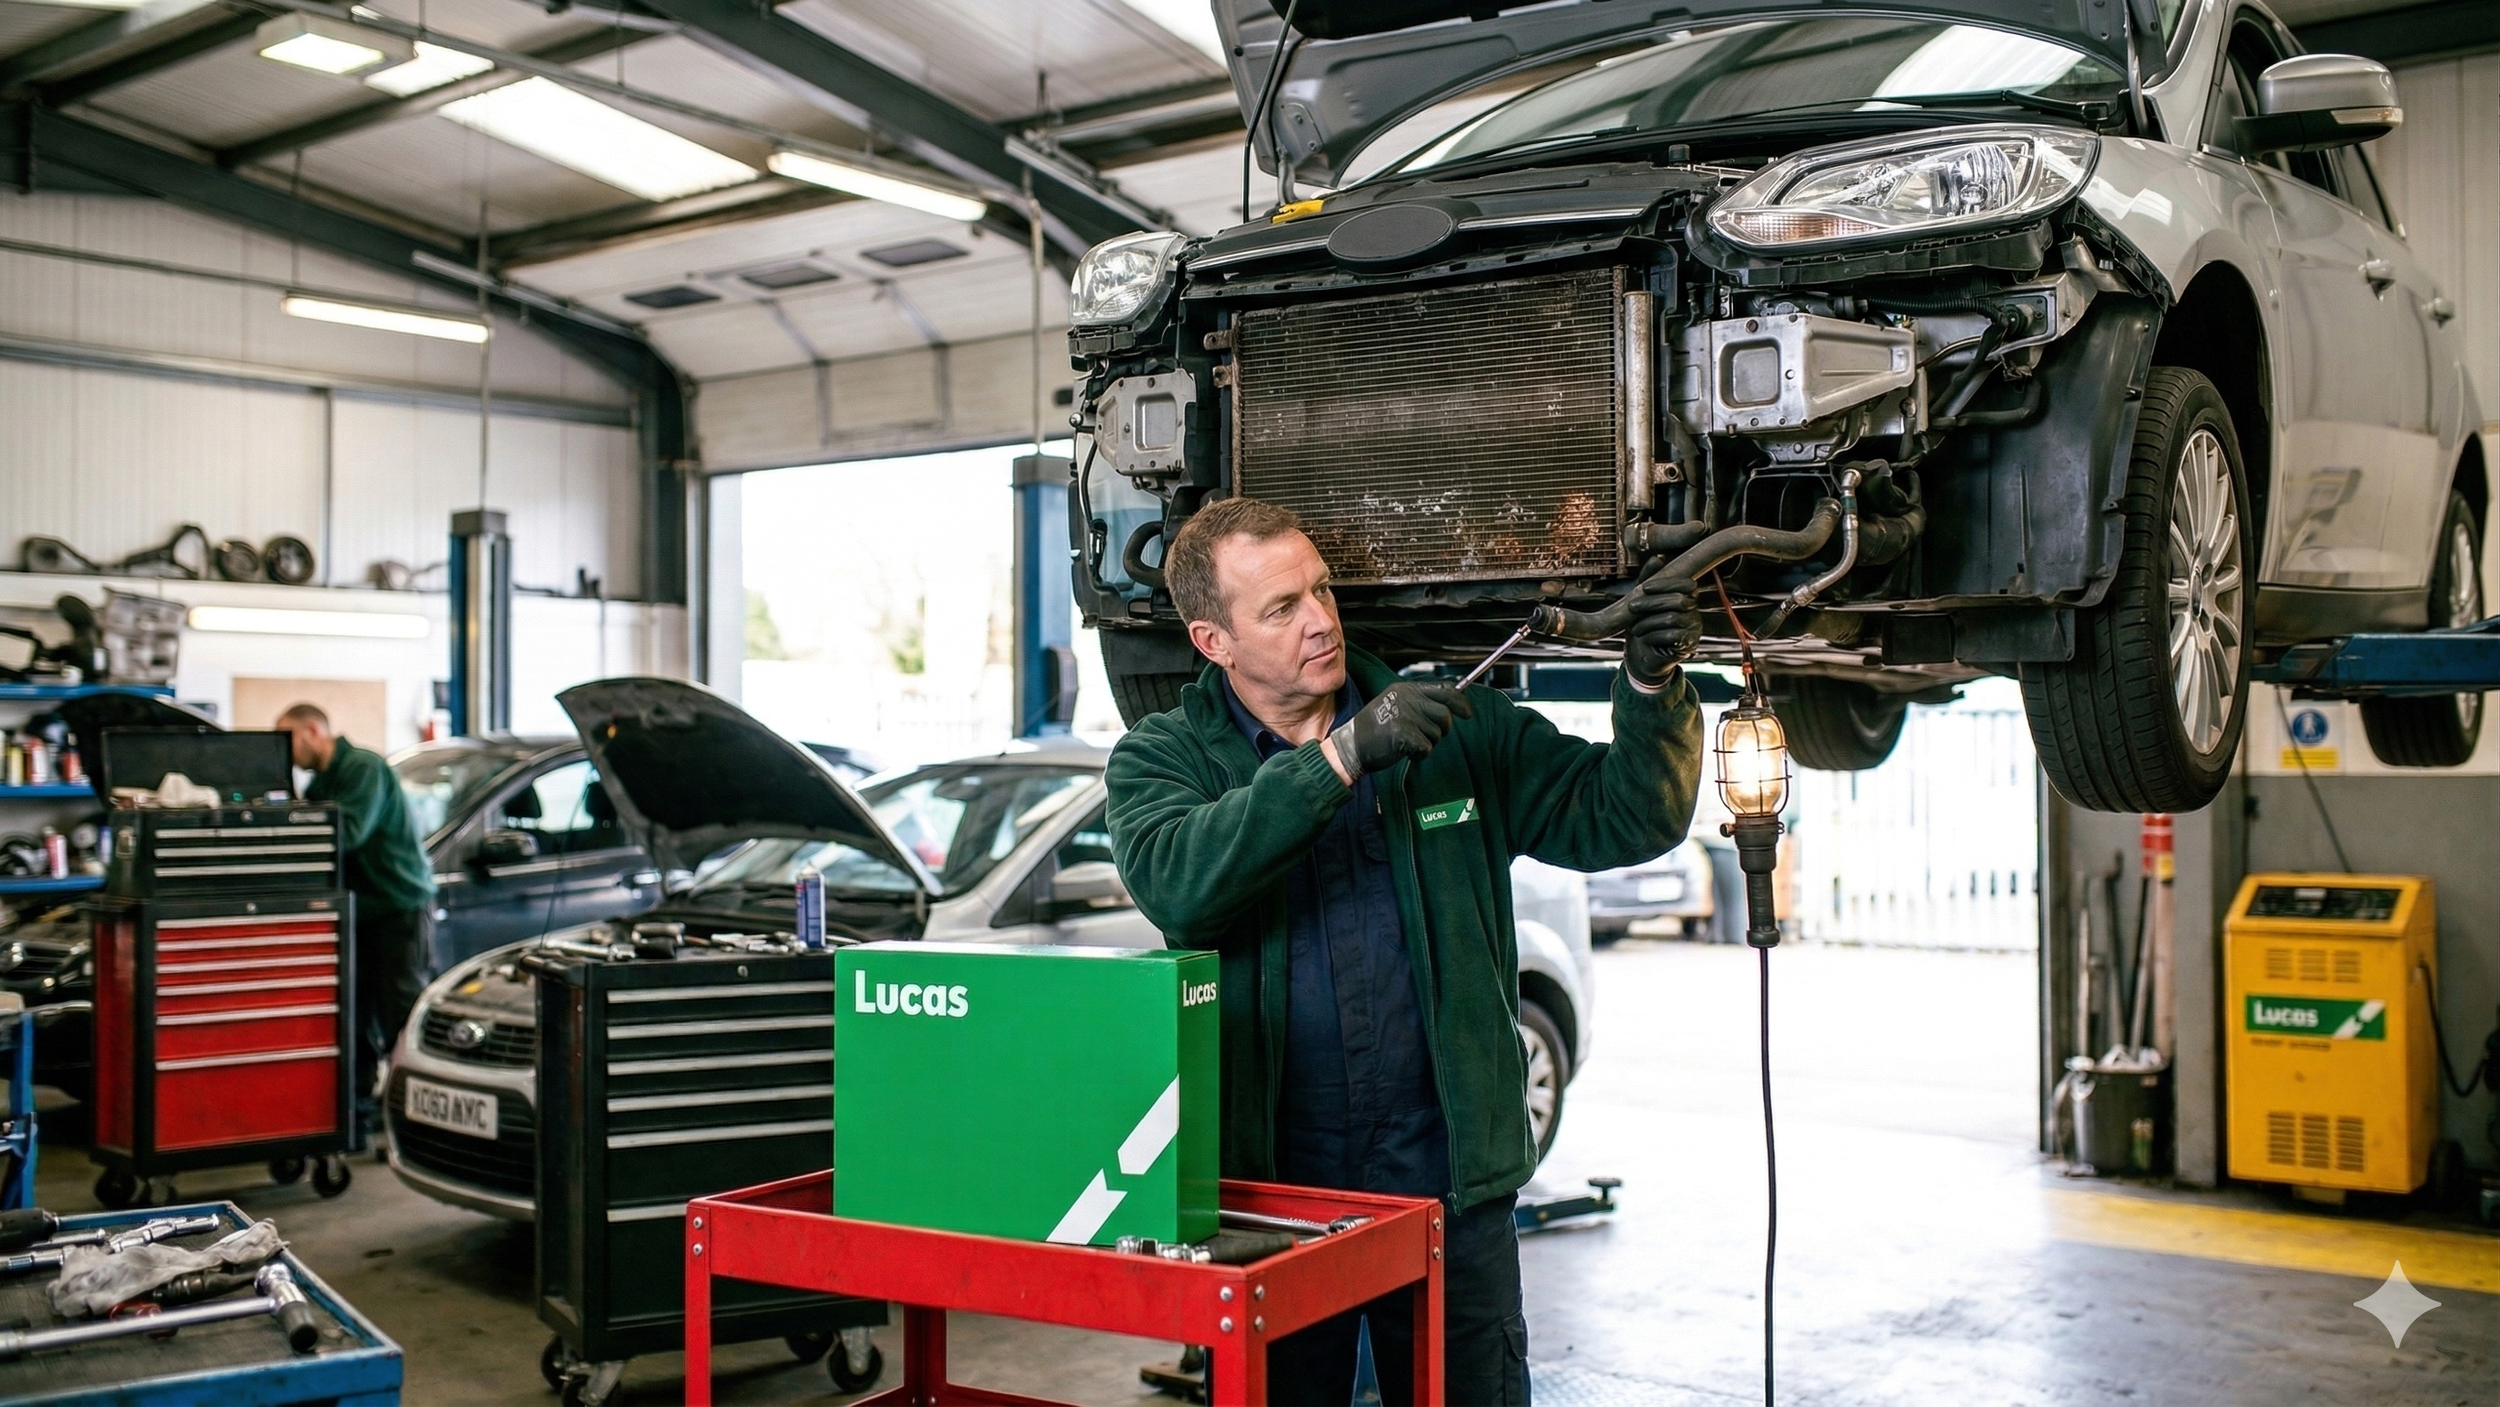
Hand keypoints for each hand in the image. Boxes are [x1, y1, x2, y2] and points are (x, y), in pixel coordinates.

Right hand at [1325, 681, 1473, 777]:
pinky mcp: (1403, 733)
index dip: (1460, 702)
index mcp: (1406, 689)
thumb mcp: (1396, 705)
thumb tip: (1450, 707)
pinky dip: (1419, 755)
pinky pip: (1426, 748)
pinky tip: (1405, 752)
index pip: (1444, 690)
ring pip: (1436, 734)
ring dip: (1427, 744)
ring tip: (1407, 744)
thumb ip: (1420, 703)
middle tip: (1428, 737)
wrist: (1350, 747)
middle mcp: (1407, 698)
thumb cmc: (1374, 730)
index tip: (1467, 713)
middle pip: (1445, 714)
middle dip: (1442, 730)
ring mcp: (1405, 715)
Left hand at [1623, 561, 1702, 686]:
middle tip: (1632, 607)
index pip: (1686, 584)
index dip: (1666, 583)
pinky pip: (1672, 636)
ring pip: (1673, 619)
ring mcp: (1694, 629)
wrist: (1642, 657)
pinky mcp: (1689, 645)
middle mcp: (1694, 611)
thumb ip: (1648, 580)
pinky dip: (1653, 636)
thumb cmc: (1643, 626)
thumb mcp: (1642, 601)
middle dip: (1652, 603)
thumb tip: (1657, 558)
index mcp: (1686, 597)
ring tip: (1636, 628)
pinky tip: (1645, 638)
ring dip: (1649, 622)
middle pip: (1678, 600)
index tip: (1644, 587)